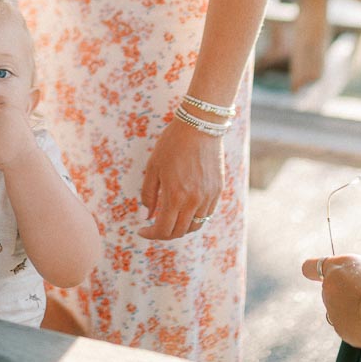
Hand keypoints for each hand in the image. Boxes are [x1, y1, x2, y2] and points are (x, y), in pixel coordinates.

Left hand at [138, 117, 224, 239]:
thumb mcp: (153, 167)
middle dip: (164, 233)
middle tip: (154, 226)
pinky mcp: (218, 191)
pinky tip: (184, 209)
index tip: (142, 230)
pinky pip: (206, 214)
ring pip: (195, 226)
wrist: (199, 127)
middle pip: (179, 232)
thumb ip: (148, 194)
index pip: (163, 229)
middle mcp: (194, 201)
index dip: (151, 234)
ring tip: (169, 219)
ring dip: (180, 228)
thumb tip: (147, 214)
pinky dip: (194, 218)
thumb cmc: (172, 144)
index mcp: (175, 196)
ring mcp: (208, 197)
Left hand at [302, 253, 360, 347]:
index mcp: (338, 266)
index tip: (313, 274)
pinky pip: (348, 328)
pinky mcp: (339, 328)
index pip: (311, 267)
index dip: (313, 272)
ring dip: (352, 313)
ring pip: (340, 311)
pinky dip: (357, 328)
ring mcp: (331, 309)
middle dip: (345, 297)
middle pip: (332, 292)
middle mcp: (329, 286)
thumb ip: (360, 278)